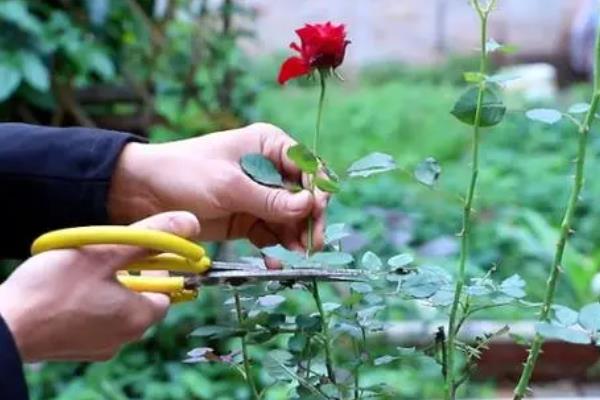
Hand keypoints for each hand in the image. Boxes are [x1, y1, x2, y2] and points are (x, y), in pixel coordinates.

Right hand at [0, 211, 199, 361]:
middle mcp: (124, 338)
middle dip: (132, 275)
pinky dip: (91, 304)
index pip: (167, 291)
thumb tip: (190, 222)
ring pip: (118, 310)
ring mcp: (99, 346)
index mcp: (138, 317)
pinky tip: (71, 290)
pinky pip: (95, 322)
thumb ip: (150, 236)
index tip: (143, 252)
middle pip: (143, 300)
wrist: (6, 324)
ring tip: (87, 271)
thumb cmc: (53, 288)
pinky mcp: (76, 348)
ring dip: (110, 288)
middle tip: (111, 257)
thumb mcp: (107, 251)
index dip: (159, 268)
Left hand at [109, 123, 327, 254]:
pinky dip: (275, 248)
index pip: (306, 166)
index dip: (317, 190)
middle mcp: (268, 169)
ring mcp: (258, 196)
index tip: (316, 214)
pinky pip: (270, 233)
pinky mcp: (246, 219)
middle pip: (303, 196)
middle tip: (311, 246)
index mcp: (268, 145)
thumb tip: (309, 206)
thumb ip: (269, 199)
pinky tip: (276, 263)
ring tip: (295, 258)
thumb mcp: (229, 185)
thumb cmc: (184, 174)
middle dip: (308, 220)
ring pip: (290, 219)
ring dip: (294, 238)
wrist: (141, 194)